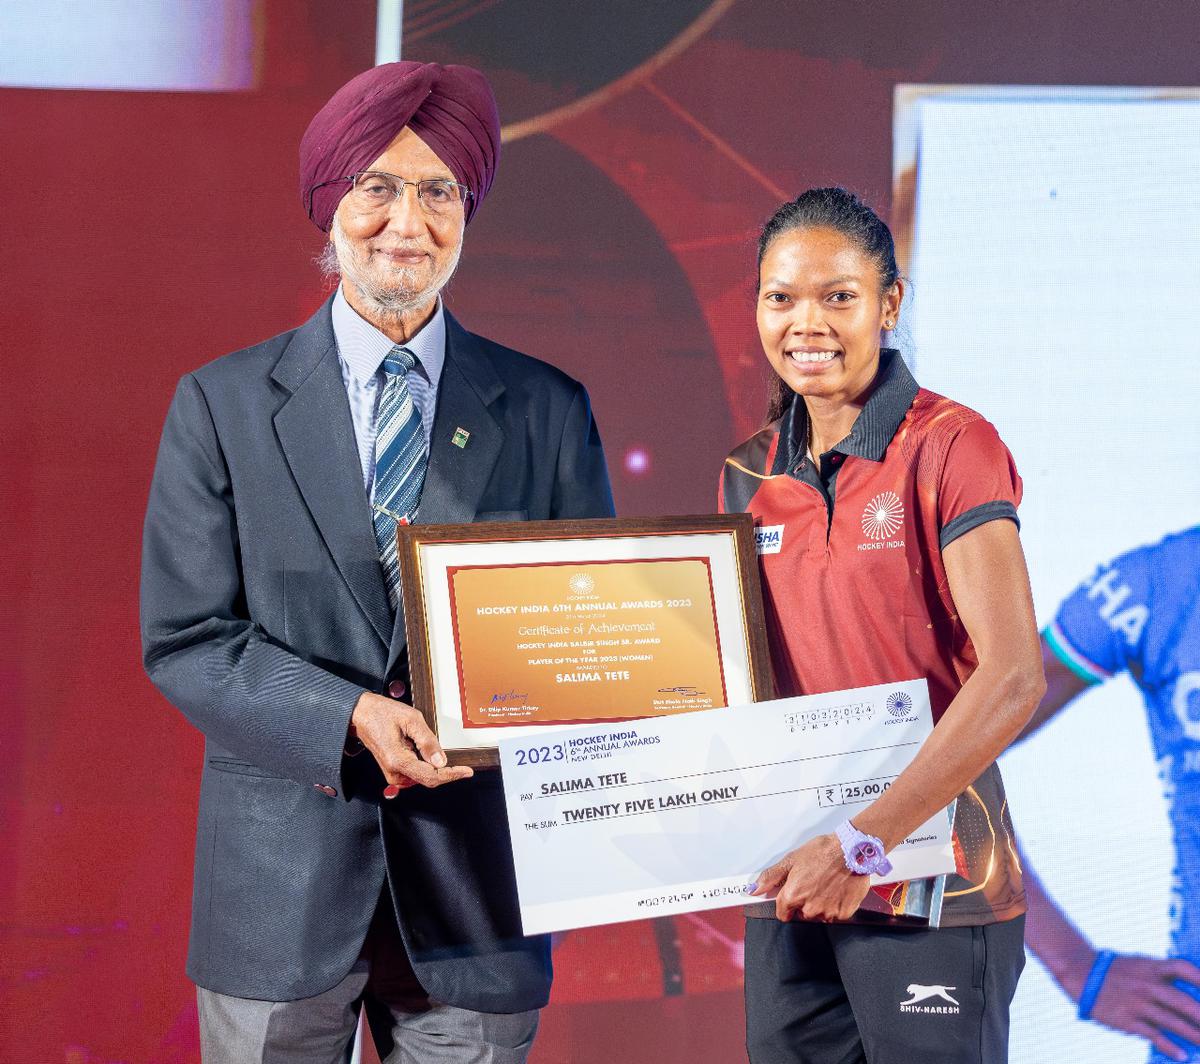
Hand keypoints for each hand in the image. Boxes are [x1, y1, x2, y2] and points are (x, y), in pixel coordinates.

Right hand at [350, 691, 472, 792]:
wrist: (362, 714)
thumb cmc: (382, 713)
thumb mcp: (411, 720)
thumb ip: (428, 741)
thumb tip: (441, 761)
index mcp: (398, 760)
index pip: (431, 776)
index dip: (452, 775)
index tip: (467, 772)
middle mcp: (394, 772)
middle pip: (428, 779)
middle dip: (445, 771)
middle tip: (457, 759)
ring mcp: (393, 774)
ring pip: (423, 777)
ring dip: (434, 767)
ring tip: (427, 745)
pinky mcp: (393, 771)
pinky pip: (416, 773)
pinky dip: (425, 765)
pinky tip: (422, 750)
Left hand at [750, 834, 871, 921]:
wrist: (851, 851)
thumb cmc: (822, 852)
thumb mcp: (791, 860)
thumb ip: (771, 877)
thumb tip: (754, 889)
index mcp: (793, 896)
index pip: (783, 914)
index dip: (786, 905)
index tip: (792, 897)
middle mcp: (809, 908)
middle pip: (802, 914)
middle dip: (805, 902)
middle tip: (813, 883)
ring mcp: (827, 913)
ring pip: (819, 915)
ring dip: (820, 904)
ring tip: (826, 885)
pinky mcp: (843, 913)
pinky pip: (835, 915)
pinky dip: (836, 905)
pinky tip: (837, 890)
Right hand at [1082, 953, 1199, 1061]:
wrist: (1079, 973)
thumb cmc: (1115, 971)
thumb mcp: (1138, 965)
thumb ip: (1162, 977)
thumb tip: (1189, 995)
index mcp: (1150, 967)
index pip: (1182, 968)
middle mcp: (1146, 984)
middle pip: (1183, 1001)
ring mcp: (1137, 1003)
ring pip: (1172, 1021)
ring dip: (1193, 1035)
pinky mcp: (1127, 1019)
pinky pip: (1153, 1034)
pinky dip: (1169, 1046)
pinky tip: (1182, 1055)